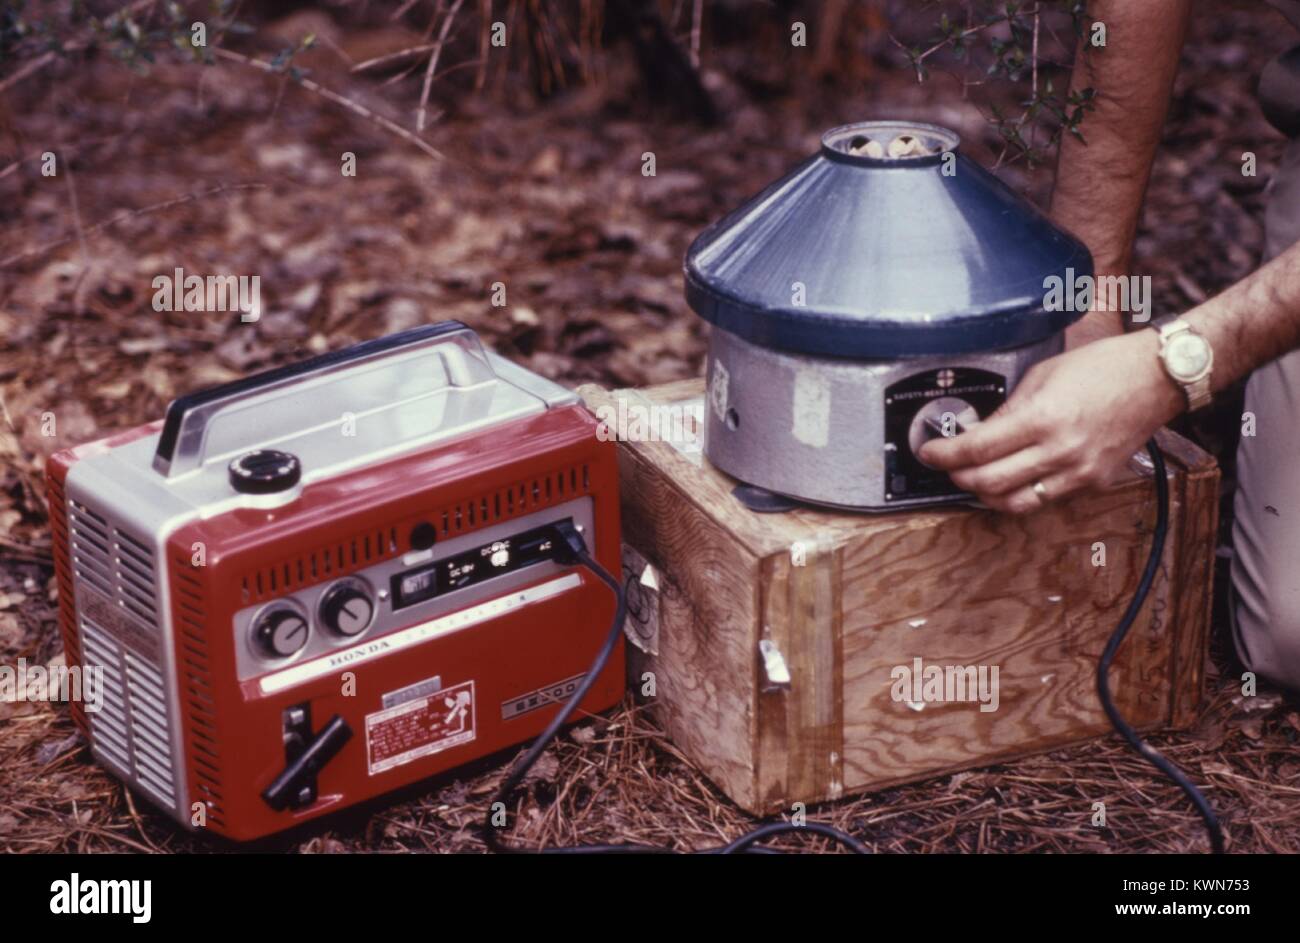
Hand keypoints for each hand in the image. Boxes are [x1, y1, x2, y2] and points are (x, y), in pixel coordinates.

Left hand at [916, 331, 1184, 513]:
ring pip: (1013, 503)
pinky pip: (1043, 500)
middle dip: (957, 476)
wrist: (1155, 379)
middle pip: (988, 483)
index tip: (928, 452)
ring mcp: (1078, 472)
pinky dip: (1018, 494)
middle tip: (945, 465)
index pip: (976, 449)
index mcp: (1042, 418)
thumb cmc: (1100, 367)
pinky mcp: (1092, 483)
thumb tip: (975, 431)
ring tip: (972, 477)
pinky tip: (1009, 480)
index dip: (943, 455)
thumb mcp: (1042, 376)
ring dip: (984, 494)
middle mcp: (1059, 451)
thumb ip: (1007, 409)